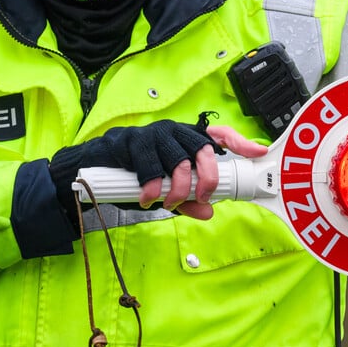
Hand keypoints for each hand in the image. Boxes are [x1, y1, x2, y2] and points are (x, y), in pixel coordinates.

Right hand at [49, 120, 224, 217]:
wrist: (91, 170)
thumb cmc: (132, 179)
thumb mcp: (164, 195)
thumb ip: (187, 203)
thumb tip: (208, 212)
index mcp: (184, 142)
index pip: (216, 135)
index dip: (238, 142)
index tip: (256, 152)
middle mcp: (172, 133)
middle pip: (202, 147)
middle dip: (207, 176)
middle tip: (201, 197)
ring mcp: (152, 135)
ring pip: (177, 158)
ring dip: (177, 187)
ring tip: (167, 202)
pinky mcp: (131, 141)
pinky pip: (148, 163)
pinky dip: (151, 186)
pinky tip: (147, 199)